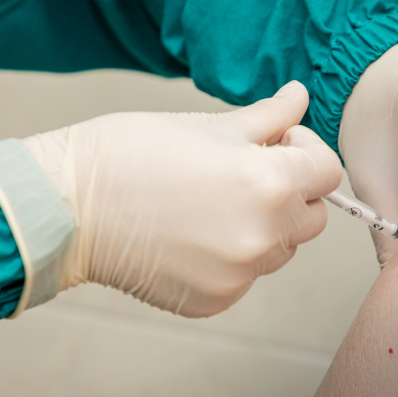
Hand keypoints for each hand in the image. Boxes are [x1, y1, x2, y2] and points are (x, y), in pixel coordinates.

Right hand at [22, 81, 341, 316]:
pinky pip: (246, 277)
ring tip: (213, 206)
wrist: (69, 205)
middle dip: (291, 192)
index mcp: (269, 183)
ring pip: (280, 249)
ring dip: (263, 227)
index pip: (328, 172)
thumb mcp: (207, 125)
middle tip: (246, 174)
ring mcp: (239, 274)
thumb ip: (268, 116)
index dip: (306, 151)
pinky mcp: (215, 300)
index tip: (277, 143)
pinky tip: (194, 236)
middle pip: (312, 217)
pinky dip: (232, 259)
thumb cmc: (132, 154)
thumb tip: (300, 96)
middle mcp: (262, 235)